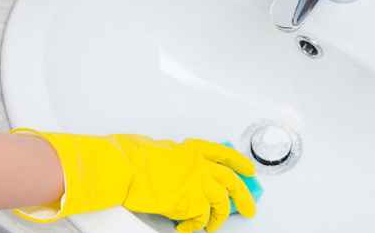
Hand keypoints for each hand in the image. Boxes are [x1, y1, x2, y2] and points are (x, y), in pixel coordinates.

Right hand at [12, 131, 257, 232]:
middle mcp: (200, 165)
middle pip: (232, 183)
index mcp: (193, 149)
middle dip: (244, 197)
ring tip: (210, 227)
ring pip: (220, 205)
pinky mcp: (190, 203)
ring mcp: (198, 184)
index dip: (240, 164)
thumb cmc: (133, 156)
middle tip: (249, 208)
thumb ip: (176, 159)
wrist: (125, 168)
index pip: (225, 155)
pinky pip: (200, 221)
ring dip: (217, 219)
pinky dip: (194, 228)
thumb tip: (177, 169)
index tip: (249, 172)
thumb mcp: (160, 150)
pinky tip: (185, 229)